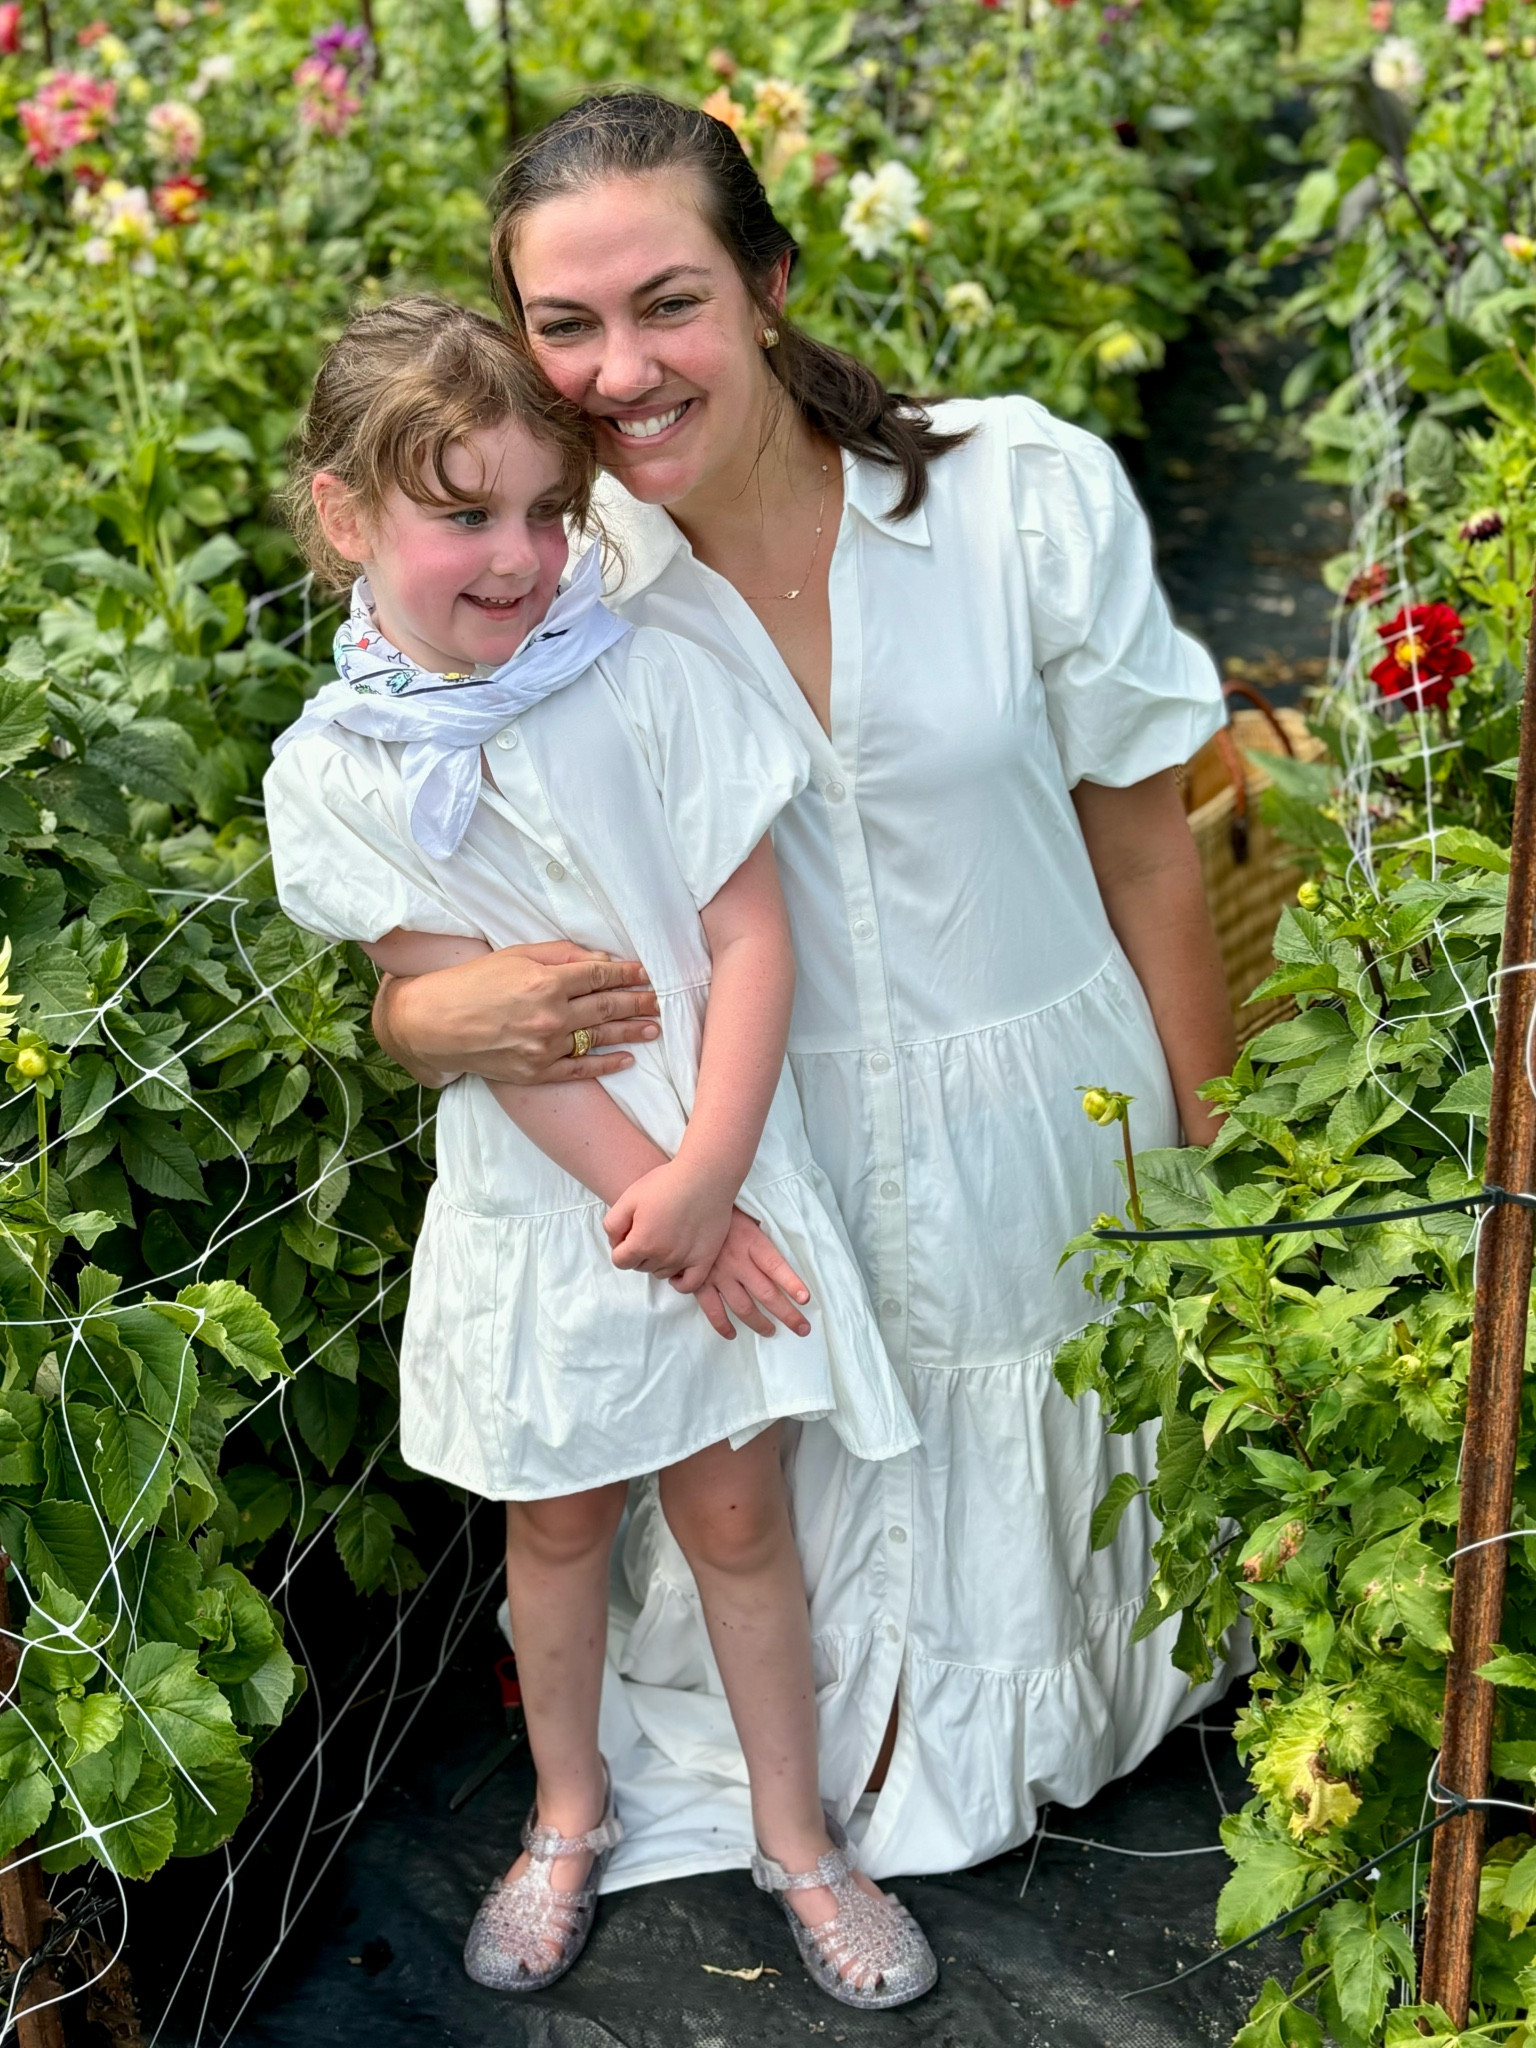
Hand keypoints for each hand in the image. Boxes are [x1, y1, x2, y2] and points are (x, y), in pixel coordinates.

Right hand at [373, 942, 658, 1086]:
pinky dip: (607, 1063)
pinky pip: (581, 1068)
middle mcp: (550, 1015)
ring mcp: (545, 1047)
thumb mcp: (515, 955)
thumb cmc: (471, 982)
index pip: (600, 976)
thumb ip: (560, 955)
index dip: (627, 973)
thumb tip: (599, 960)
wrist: (433, 1024)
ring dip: (631, 1031)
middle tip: (660, 999)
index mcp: (545, 981)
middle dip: (638, 1001)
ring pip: (600, 1037)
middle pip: (607, 1006)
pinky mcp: (537, 1072)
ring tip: (655, 1027)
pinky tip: (627, 1058)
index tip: (645, 972)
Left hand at [603, 1161, 733, 1292]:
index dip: (621, 1246)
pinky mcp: (705, 1259)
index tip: (630, 1232)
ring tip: (665, 1238)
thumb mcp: (628, 1198)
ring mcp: (685, 1260)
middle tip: (649, 1229)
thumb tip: (616, 1244)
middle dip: (639, 1252)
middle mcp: (663, 1256)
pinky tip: (677, 1266)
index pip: (620, 1261)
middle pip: (640, 1267)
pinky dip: (679, 1281)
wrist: (705, 1176)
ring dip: (658, 1261)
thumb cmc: (666, 1183)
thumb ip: (612, 1225)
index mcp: (642, 1243)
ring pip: (661, 1273)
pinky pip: (689, 1285)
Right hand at [686, 1211, 812, 1341]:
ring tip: (771, 1331)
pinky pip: (712, 1309)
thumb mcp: (750, 1219)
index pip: (776, 1267)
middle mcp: (737, 1261)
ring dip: (759, 1323)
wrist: (690, 1208)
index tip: (805, 1300)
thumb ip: (764, 1240)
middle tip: (802, 1328)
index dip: (792, 1284)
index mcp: (752, 1242)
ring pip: (742, 1306)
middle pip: (766, 1293)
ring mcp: (717, 1274)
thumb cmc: (725, 1213)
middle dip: (787, 1314)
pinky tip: (732, 1334)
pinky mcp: (699, 1282)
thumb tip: (783, 1263)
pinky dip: (722, 1325)